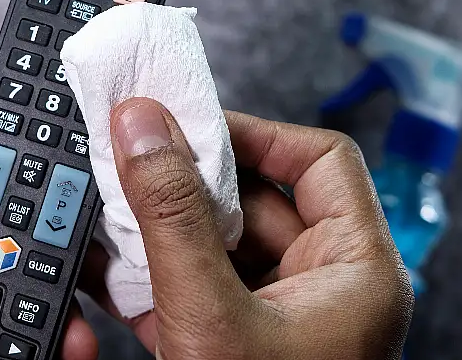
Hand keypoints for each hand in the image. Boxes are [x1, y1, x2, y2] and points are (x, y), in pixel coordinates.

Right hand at [79, 98, 412, 358]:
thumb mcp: (209, 315)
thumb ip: (173, 216)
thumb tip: (144, 125)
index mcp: (356, 271)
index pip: (320, 161)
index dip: (256, 133)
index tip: (189, 124)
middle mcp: (325, 287)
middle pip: (257, 199)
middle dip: (186, 182)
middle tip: (132, 158)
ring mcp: (280, 316)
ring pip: (217, 241)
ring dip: (159, 226)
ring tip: (108, 207)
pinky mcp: (238, 340)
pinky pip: (196, 283)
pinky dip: (152, 270)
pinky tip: (104, 261)